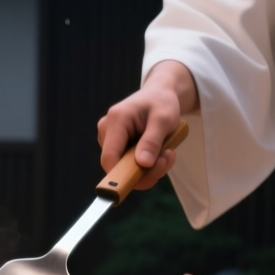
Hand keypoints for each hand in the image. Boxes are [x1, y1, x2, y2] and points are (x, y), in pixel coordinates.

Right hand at [96, 60, 197, 189]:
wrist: (159, 95)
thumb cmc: (161, 102)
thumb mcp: (163, 119)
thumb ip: (152, 141)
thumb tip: (143, 164)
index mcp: (116, 120)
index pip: (110, 158)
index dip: (124, 175)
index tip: (149, 179)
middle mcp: (107, 130)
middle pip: (118, 166)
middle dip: (145, 170)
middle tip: (167, 158)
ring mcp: (109, 138)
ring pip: (124, 168)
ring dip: (149, 168)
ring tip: (166, 152)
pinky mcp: (116, 145)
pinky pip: (128, 165)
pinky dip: (147, 165)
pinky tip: (159, 153)